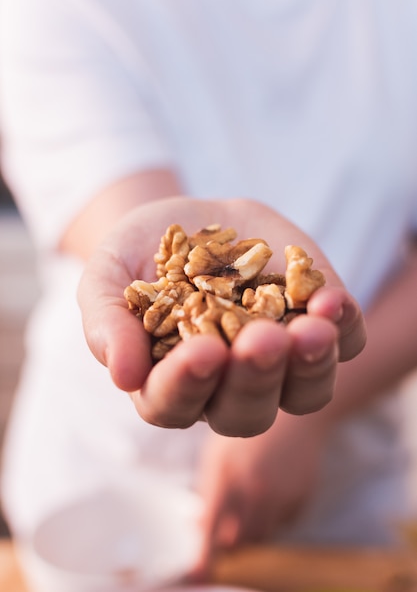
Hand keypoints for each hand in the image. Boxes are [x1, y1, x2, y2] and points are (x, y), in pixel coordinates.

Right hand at [77, 196, 365, 436]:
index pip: (174, 404)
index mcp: (171, 382)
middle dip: (256, 379)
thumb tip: (122, 375)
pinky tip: (331, 299)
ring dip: (311, 367)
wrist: (193, 219)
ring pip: (305, 392)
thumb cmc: (142, 254)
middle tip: (262, 340)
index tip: (201, 351)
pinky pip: (344, 344)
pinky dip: (344, 328)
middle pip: (247, 412)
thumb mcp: (109, 275)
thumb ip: (108, 322)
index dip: (186, 386)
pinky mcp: (316, 326)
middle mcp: (228, 385)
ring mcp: (279, 362)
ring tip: (312, 329)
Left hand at [196, 410, 323, 568]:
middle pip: (236, 539)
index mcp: (226, 474)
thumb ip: (209, 489)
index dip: (203, 555)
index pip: (210, 524)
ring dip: (248, 531)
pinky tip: (271, 488)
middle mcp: (253, 488)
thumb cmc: (247, 435)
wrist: (293, 417)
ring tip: (248, 499)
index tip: (196, 576)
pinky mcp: (300, 499)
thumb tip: (197, 525)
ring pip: (259, 535)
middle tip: (221, 527)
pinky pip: (281, 524)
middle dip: (225, 541)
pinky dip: (272, 517)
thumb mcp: (219, 454)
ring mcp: (280, 495)